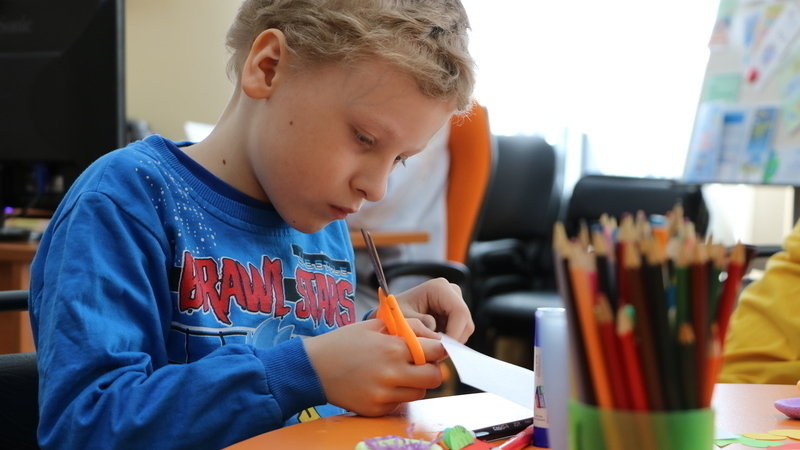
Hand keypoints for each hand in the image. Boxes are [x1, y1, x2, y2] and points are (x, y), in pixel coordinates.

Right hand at [304, 320, 445, 416]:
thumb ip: (408, 328)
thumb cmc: (345, 342)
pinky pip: (400, 403)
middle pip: (434, 378)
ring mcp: (383, 395)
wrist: (314, 367)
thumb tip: (434, 337)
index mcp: (393, 348)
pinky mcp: (376, 410)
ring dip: (416, 383)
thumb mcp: (375, 325)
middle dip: (431, 369)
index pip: (436, 353)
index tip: (433, 349)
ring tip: (398, 372)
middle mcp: (391, 374)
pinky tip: (382, 383)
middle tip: (420, 363)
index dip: (437, 350)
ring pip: (419, 393)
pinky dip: (397, 394)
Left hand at [393, 277, 474, 342]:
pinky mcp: (455, 313)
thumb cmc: (395, 314)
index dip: (455, 333)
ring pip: (465, 329)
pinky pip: (460, 332)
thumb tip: (439, 337)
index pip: (460, 312)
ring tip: (431, 345)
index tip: (442, 349)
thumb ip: (420, 327)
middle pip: (465, 322)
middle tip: (435, 352)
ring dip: (451, 341)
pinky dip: (449, 340)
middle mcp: (451, 291)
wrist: (392, 312)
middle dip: (453, 340)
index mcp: (439, 288)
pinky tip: (433, 341)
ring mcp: (455, 301)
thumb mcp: (403, 321)